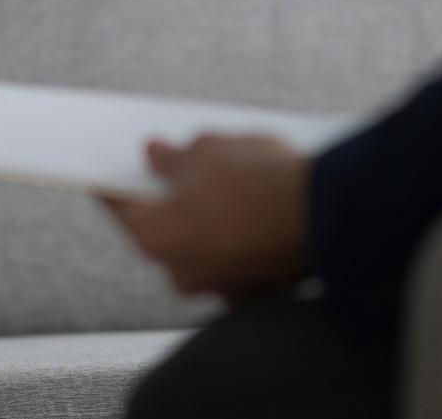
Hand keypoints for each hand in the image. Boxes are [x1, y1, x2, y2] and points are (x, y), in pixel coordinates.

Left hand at [102, 134, 308, 298]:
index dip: (117, 181)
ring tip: (219, 184)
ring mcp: (220, 288)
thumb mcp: (206, 149)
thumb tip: (155, 156)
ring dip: (204, 221)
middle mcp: (181, 274)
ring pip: (200, 248)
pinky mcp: (256, 292)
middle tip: (174, 169)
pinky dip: (235, 239)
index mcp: (155, 238)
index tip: (112, 166)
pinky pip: (233, 260)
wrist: (329, 212)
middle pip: (162, 230)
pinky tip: (246, 209)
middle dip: (167, 201)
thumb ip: (172, 157)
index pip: (121, 205)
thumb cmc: (257, 178)